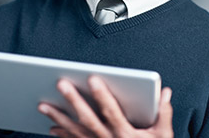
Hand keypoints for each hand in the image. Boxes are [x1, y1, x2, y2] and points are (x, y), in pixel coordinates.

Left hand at [38, 76, 173, 137]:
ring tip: (42, 105)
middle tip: (61, 83)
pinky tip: (51, 127)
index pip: (112, 111)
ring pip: (75, 132)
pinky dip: (63, 135)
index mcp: (126, 134)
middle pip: (87, 119)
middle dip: (73, 100)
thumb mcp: (163, 136)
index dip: (102, 95)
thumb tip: (165, 92)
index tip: (93, 78)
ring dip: (58, 118)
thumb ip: (164, 113)